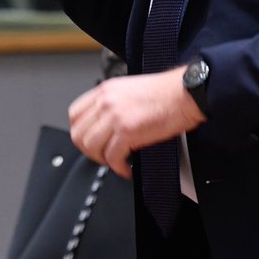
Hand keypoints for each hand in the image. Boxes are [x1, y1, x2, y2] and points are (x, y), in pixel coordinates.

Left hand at [68, 68, 204, 178]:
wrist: (184, 93)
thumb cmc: (164, 93)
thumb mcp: (129, 90)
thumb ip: (112, 104)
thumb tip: (104, 125)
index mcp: (105, 90)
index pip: (74, 114)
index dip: (80, 132)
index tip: (90, 141)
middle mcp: (105, 101)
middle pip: (79, 133)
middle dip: (89, 151)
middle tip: (102, 156)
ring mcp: (114, 116)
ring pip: (90, 147)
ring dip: (102, 160)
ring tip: (115, 162)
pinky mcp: (127, 131)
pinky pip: (112, 157)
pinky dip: (118, 168)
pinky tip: (126, 168)